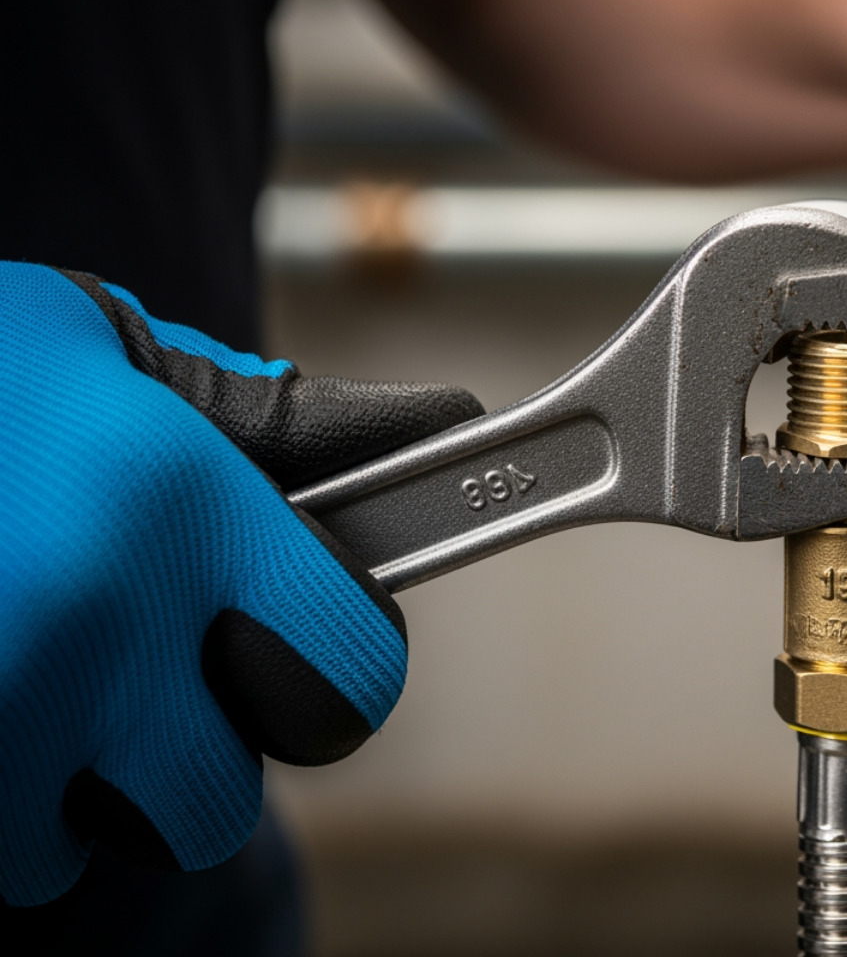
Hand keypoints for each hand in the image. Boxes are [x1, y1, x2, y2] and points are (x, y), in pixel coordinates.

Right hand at [0, 263, 482, 904]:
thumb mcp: (128, 356)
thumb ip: (282, 420)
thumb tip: (441, 427)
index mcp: (171, 503)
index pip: (354, 669)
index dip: (344, 663)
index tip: (313, 639)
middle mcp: (84, 621)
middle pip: (223, 796)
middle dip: (210, 746)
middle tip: (162, 667)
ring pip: (113, 838)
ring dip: (101, 782)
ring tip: (60, 670)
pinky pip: (12, 852)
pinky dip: (12, 799)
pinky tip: (7, 694)